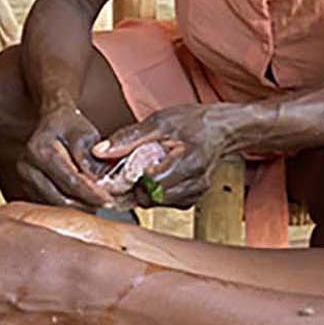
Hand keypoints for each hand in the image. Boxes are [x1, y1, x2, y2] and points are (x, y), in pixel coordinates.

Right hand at [20, 103, 115, 207]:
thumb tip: (97, 181)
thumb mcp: (84, 133)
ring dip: (78, 208)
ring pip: (55, 205)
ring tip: (97, 203)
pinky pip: (50, 205)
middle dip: (86, 204)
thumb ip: (88, 156)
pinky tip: (83, 201)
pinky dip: (68, 207)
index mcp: (39, 150)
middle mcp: (26, 167)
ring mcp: (24, 180)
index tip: (109, 199)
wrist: (51, 124)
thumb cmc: (69, 127)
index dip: (92, 193)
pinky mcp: (27, 189)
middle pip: (60, 198)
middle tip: (107, 204)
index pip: (70, 180)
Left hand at [93, 104, 238, 208]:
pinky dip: (155, 192)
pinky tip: (155, 176)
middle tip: (128, 169)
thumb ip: (128, 138)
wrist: (224, 130)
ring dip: (143, 190)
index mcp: (188, 163)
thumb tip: (99, 151)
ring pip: (156, 203)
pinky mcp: (192, 199)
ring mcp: (195, 194)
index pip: (149, 185)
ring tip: (143, 169)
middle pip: (150, 198)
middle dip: (133, 186)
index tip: (119, 170)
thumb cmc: (195, 122)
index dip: (129, 179)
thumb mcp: (160, 121)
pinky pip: (165, 203)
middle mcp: (194, 184)